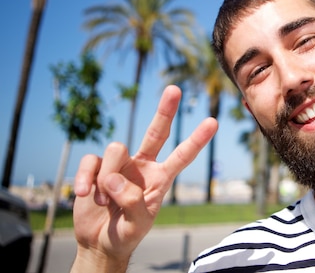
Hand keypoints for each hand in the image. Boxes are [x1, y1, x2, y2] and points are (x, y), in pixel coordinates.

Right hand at [70, 85, 216, 271]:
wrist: (100, 242)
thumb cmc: (126, 233)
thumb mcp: (136, 224)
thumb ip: (131, 202)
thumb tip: (113, 177)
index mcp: (161, 178)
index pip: (182, 156)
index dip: (196, 140)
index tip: (213, 122)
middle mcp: (143, 165)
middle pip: (156, 132)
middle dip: (165, 110)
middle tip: (175, 89)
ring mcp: (119, 164)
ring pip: (116, 149)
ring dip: (106, 178)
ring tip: (104, 201)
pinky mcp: (96, 167)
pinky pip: (90, 160)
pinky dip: (85, 179)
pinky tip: (84, 195)